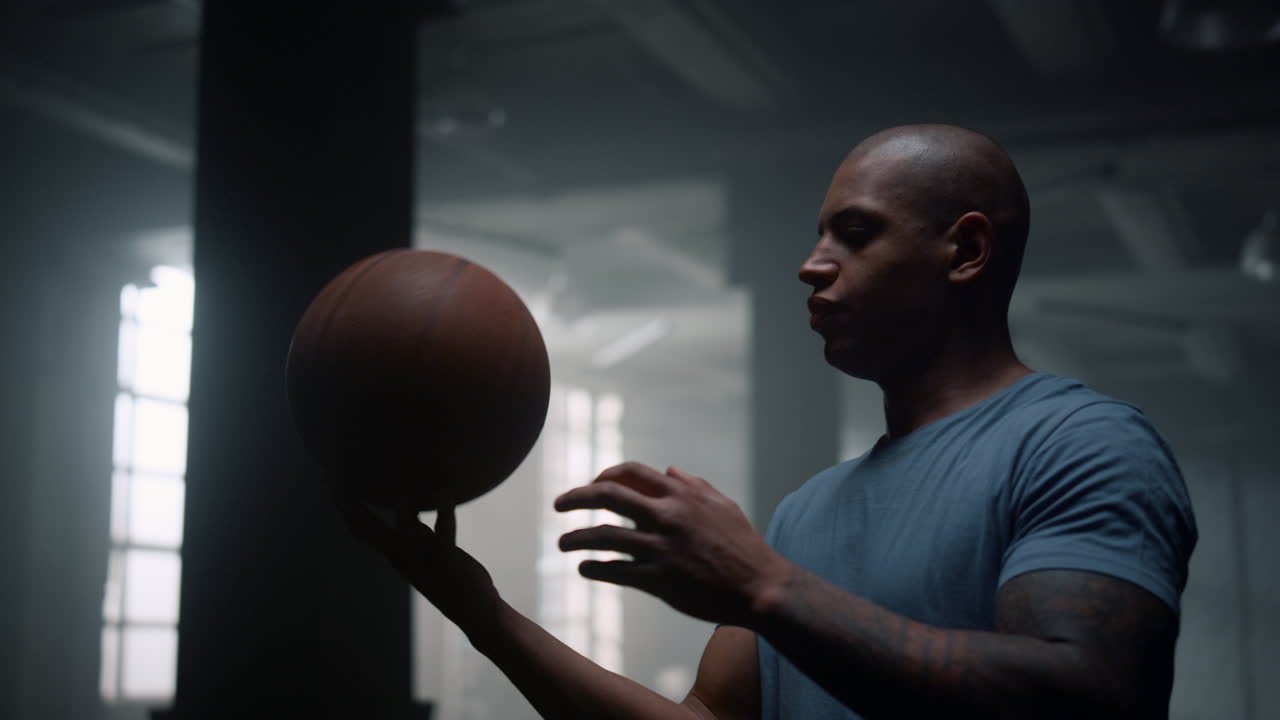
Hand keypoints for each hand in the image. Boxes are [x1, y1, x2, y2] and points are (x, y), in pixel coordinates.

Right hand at [333, 485, 499, 630]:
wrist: (477, 615)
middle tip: (335, 489)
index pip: (365, 532)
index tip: (333, 489)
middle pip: (374, 535)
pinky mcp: (448, 567)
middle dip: (356, 513)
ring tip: (399, 491)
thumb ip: (418, 533)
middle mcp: (405, 561)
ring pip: (406, 538)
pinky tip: (445, 499)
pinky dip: (444, 519)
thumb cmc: (454, 579)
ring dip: (404, 515)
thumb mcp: (431, 551)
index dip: (348, 511)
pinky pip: (444, 540)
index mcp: (398, 556)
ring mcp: (425, 565)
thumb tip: (407, 511)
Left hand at [554, 462, 790, 626]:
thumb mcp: (723, 506)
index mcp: (680, 495)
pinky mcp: (659, 580)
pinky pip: (616, 572)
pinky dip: (595, 568)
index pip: (630, 473)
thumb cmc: (744, 546)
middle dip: (575, 498)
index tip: (591, 484)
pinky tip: (584, 568)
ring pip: (604, 536)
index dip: (604, 475)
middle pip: (607, 496)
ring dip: (576, 538)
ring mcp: (661, 549)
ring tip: (562, 543)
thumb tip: (669, 469)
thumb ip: (694, 485)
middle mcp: (666, 517)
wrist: (761, 587)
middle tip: (558, 504)